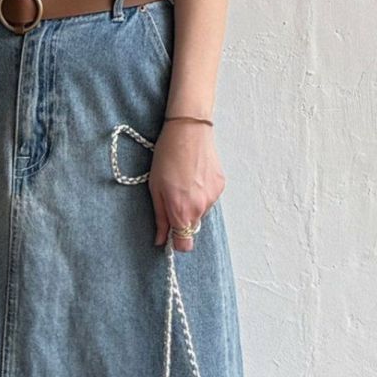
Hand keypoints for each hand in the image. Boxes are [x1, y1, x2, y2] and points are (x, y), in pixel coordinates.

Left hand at [148, 118, 224, 251]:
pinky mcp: (220, 186)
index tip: (169, 233)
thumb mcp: (155, 189)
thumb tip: (160, 239)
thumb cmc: (167, 157)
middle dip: (182, 219)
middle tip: (172, 198)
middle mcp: (200, 208)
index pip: (185, 245)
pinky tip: (194, 176)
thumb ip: (160, 218)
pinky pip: (209, 199)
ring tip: (183, 182)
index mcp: (182, 211)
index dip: (176, 242)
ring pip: (200, 212)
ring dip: (192, 205)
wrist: (188, 131)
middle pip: (192, 228)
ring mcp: (213, 197)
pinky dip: (201, 193)